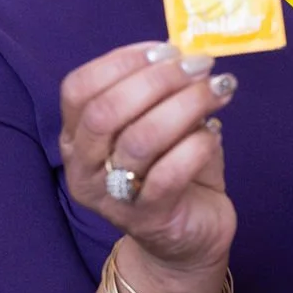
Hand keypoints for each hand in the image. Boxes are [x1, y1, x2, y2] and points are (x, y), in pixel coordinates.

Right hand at [59, 41, 237, 270]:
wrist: (187, 242)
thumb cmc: (171, 173)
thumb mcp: (156, 126)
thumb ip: (161, 94)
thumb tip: (189, 58)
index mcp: (75, 138)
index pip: (78, 89)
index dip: (121, 61)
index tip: (166, 50)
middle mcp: (83, 169)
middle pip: (105, 111)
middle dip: (156, 80)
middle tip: (198, 67)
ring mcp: (112, 198)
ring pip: (140, 140)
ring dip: (184, 105)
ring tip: (217, 90)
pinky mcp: (149, 219)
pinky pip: (170, 173)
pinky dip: (196, 144)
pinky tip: (214, 133)